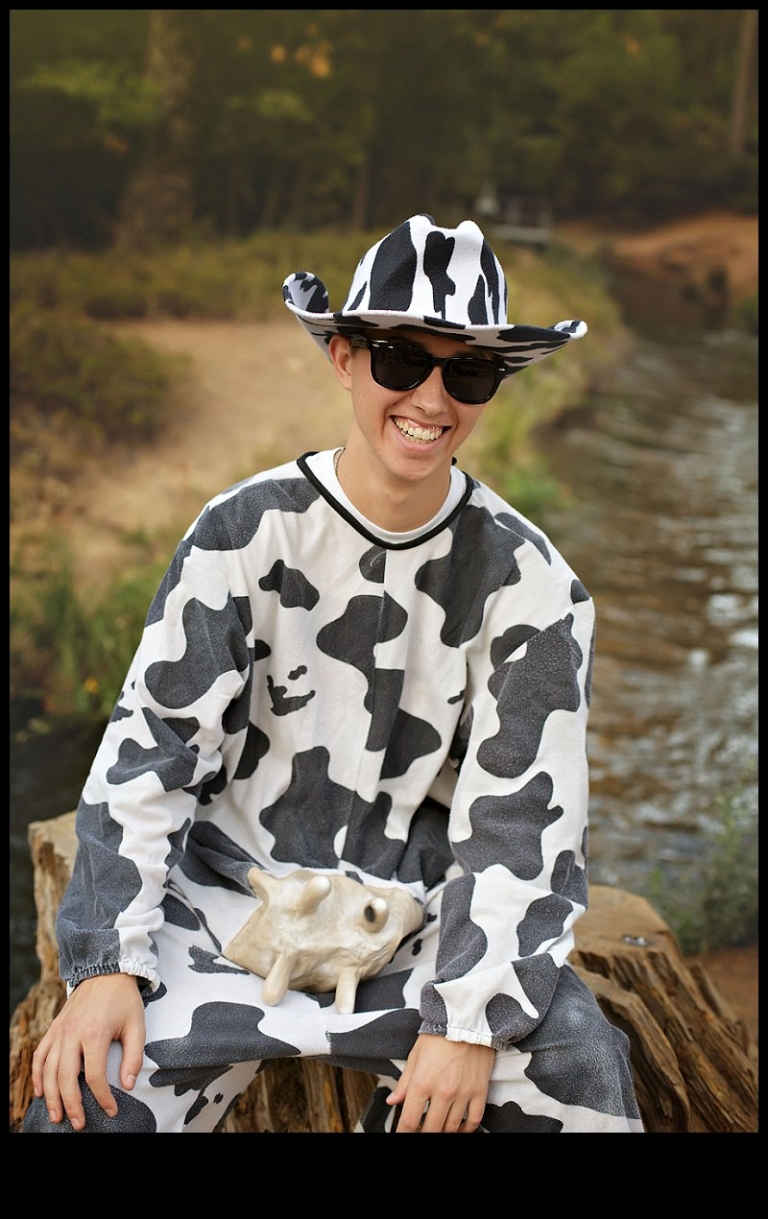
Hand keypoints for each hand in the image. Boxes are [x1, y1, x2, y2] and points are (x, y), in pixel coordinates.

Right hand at [31, 973, 145, 1130]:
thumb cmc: (124, 1000)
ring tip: (57, 1117)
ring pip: (49, 1071)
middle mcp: (72, 1034)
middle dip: (72, 1105)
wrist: (106, 972)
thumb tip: (128, 1085)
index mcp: (95, 1034)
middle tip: (79, 1124)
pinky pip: (40, 1055)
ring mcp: (60, 1031)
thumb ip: (134, 1056)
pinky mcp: (54, 1029)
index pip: (94, 1076)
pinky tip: (40, 1092)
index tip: (111, 1111)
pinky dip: (37, 1075)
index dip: (102, 1098)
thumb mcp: (137, 1025)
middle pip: (66, 1078)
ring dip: (51, 1097)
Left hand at [386, 1033, 494, 1132]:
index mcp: (422, 1082)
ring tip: (438, 1127)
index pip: (409, 1121)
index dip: (403, 1134)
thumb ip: (404, 1082)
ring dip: (443, 1131)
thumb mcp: (415, 1056)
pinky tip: (460, 1128)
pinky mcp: (479, 1091)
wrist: (466, 1021)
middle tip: (421, 1129)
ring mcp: (463, 1093)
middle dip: (423, 1133)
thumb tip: (393, 1101)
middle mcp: (443, 1091)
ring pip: (452, 1128)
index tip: (402, 1136)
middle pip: (431, 1129)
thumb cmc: (439, 1035)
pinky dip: (466, 1129)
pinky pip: (474, 1120)